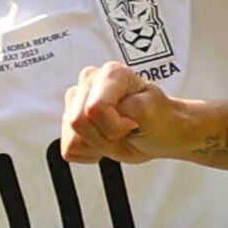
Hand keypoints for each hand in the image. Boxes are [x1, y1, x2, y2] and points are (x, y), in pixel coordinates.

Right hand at [62, 61, 187, 162]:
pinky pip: (69, 149)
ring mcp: (76, 100)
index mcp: (112, 74)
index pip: (94, 108)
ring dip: (97, 145)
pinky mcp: (69, 120)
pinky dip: (89, 153)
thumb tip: (98, 111)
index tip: (132, 125)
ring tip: (114, 136)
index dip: (114, 126)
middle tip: (124, 132)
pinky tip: (104, 141)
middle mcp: (90, 81)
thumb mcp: (151, 112)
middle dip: (104, 137)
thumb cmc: (157, 119)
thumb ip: (128, 107)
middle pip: (78, 122)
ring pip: (71, 138)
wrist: (158, 132)